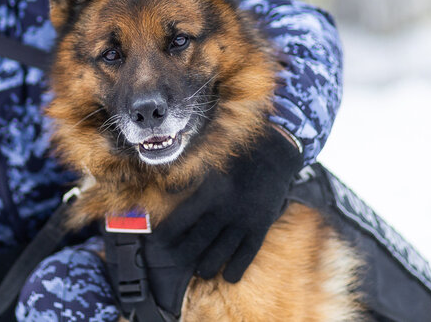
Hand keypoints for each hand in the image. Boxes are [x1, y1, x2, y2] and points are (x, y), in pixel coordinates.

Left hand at [153, 125, 302, 282]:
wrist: (274, 153)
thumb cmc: (236, 155)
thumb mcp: (208, 161)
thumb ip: (187, 177)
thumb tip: (165, 191)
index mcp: (208, 192)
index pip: (180, 220)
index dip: (166, 235)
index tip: (156, 243)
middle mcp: (224, 210)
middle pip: (197, 242)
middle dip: (182, 256)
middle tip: (174, 261)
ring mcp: (243, 221)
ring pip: (220, 253)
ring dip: (207, 267)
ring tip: (200, 272)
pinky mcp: (261, 227)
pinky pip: (247, 255)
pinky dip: (237, 269)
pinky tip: (229, 277)